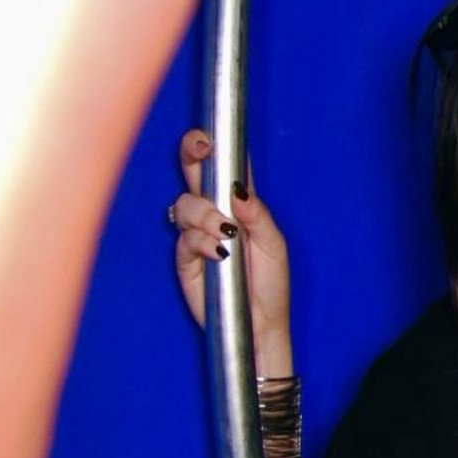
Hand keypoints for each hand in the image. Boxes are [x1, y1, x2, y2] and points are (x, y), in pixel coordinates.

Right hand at [168, 127, 292, 349]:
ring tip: (225, 235)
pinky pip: (182, 239)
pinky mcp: (185, 258)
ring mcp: (198, 235)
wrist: (260, 324)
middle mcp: (216, 214)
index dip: (216, 149)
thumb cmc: (271, 283)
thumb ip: (257, 215)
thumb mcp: (274, 245)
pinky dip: (198, 241)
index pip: (226, 170)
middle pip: (195, 175)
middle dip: (192, 155)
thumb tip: (237, 189)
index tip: (211, 134)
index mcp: (240, 206)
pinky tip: (216, 253)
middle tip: (199, 149)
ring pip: (185, 205)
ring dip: (203, 214)